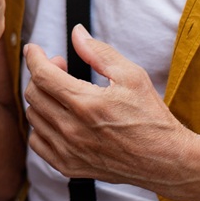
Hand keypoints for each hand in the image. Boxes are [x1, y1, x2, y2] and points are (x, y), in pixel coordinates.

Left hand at [22, 26, 191, 186]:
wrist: (166, 160)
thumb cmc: (152, 118)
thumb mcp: (131, 75)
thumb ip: (99, 52)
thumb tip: (76, 33)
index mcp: (86, 103)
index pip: (42, 75)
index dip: (34, 57)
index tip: (34, 50)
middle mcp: (72, 129)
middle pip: (34, 93)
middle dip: (41, 74)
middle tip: (61, 69)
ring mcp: (68, 151)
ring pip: (33, 117)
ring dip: (42, 99)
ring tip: (63, 94)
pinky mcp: (69, 167)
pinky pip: (37, 143)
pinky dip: (41, 127)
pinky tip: (59, 119)